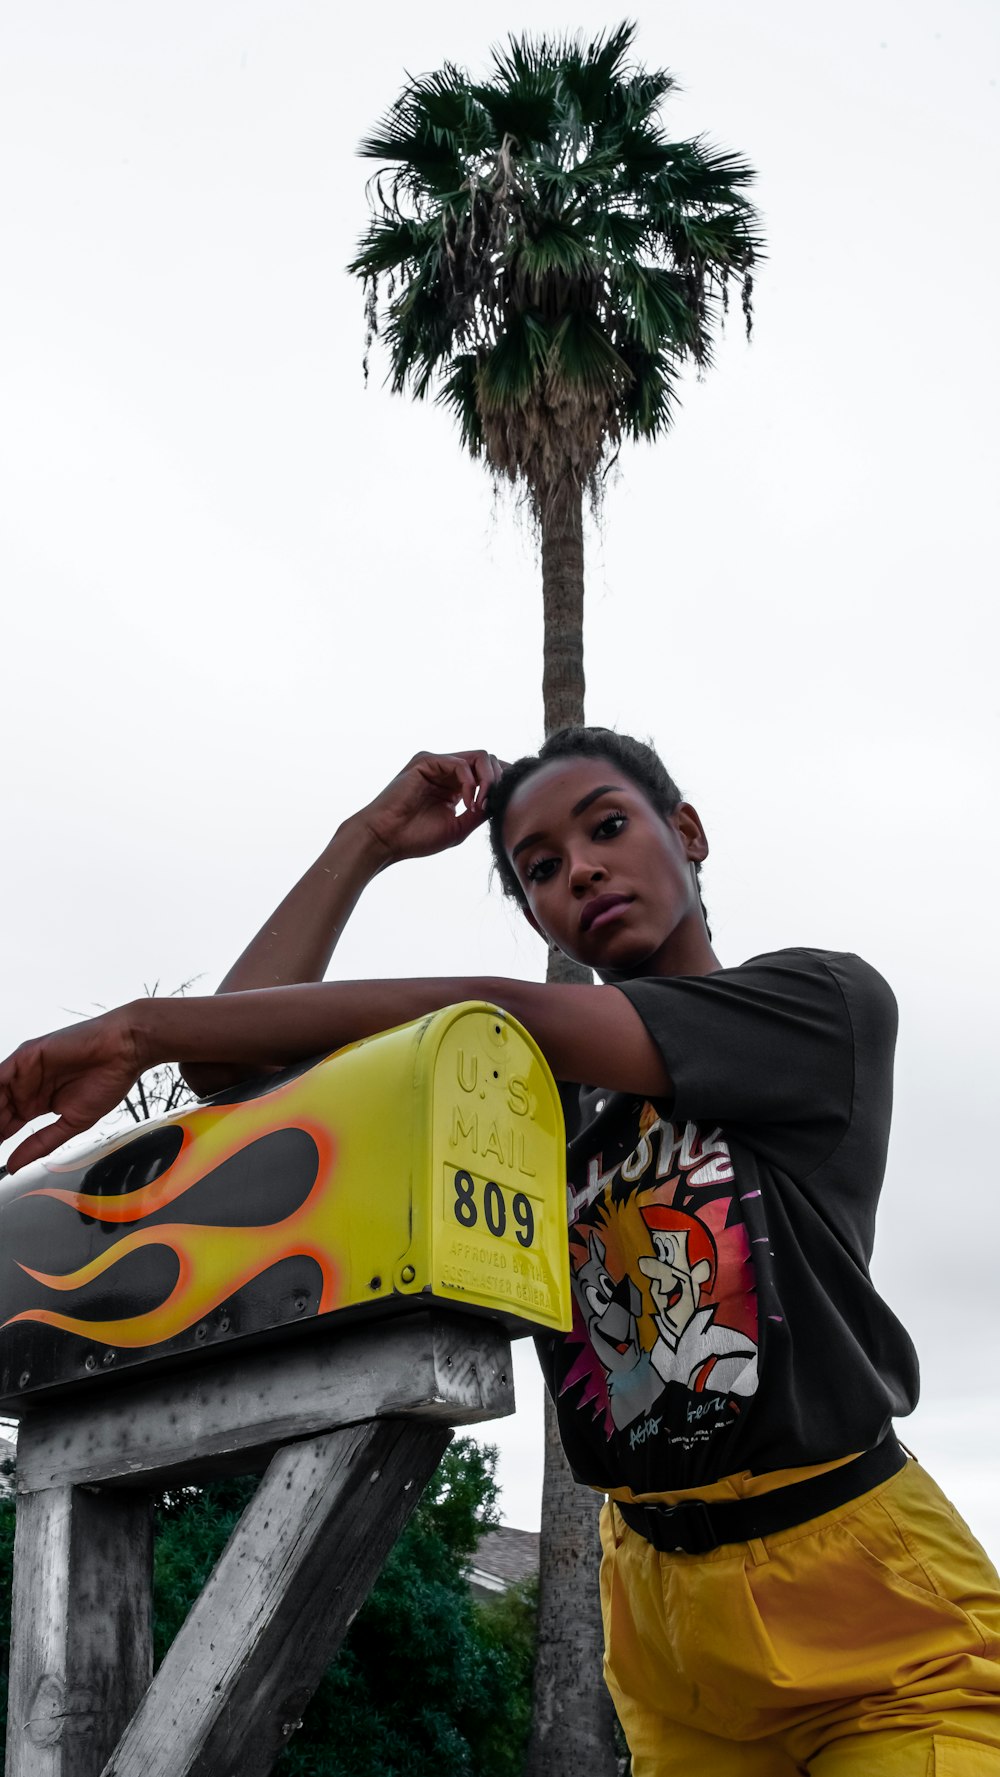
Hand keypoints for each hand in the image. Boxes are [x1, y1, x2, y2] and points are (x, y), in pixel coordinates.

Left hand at [0, 1009, 143, 1173]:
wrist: (124, 1051)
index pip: (7, 1124)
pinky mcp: (26, 1055)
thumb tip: (15, 1166)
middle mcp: (28, 1086)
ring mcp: (25, 1070)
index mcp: (37, 1102)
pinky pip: (0, 1075)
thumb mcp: (71, 1123)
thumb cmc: (108, 1079)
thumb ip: (40, 1143)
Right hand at [354, 750, 503, 865]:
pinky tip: (468, 802)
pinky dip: (471, 783)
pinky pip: (461, 763)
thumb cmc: (416, 838)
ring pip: (480, 757)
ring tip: (482, 804)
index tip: (511, 801)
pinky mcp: (426, 761)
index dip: (503, 783)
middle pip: (488, 761)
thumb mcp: (459, 827)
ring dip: (489, 781)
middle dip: (499, 781)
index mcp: (454, 785)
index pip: (488, 772)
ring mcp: (436, 764)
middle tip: (493, 805)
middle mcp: (446, 771)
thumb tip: (503, 800)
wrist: (386, 839)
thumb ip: (480, 811)